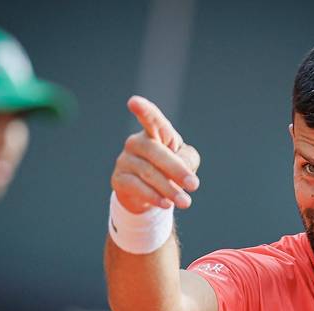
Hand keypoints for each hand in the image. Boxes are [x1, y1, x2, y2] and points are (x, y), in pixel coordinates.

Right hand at [111, 96, 200, 213]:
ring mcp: (125, 160)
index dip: (143, 110)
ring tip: (185, 202)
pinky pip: (137, 187)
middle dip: (176, 169)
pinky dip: (154, 196)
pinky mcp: (119, 179)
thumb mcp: (186, 161)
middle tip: (194, 185)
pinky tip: (166, 204)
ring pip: (148, 172)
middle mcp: (136, 142)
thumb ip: (187, 160)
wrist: (149, 194)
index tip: (133, 102)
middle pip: (155, 152)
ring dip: (169, 189)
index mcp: (155, 133)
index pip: (151, 119)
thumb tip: (181, 170)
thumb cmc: (170, 169)